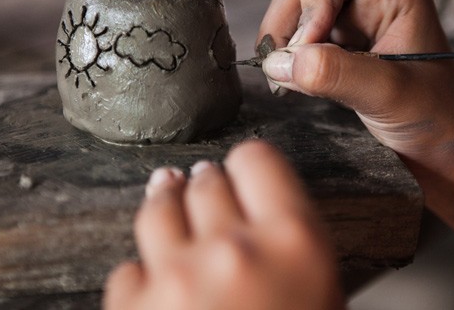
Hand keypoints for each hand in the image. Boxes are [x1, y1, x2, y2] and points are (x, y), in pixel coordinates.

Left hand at [103, 140, 344, 309]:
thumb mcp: (323, 293)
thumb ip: (295, 243)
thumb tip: (267, 212)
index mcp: (294, 243)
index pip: (258, 159)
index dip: (248, 167)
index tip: (242, 174)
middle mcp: (234, 251)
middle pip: (207, 180)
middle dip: (207, 189)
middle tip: (207, 199)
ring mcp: (176, 278)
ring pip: (158, 208)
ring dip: (166, 208)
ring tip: (168, 204)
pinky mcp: (131, 308)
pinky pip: (130, 269)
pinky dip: (143, 277)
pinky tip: (158, 289)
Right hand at [259, 0, 453, 172]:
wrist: (439, 147)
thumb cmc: (434, 116)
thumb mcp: (389, 93)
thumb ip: (335, 73)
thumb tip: (279, 62)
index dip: (309, 4)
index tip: (306, 50)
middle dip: (287, 27)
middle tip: (285, 69)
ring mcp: (346, 22)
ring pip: (290, 13)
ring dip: (281, 46)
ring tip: (289, 82)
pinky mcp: (332, 47)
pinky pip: (292, 41)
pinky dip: (284, 62)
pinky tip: (294, 85)